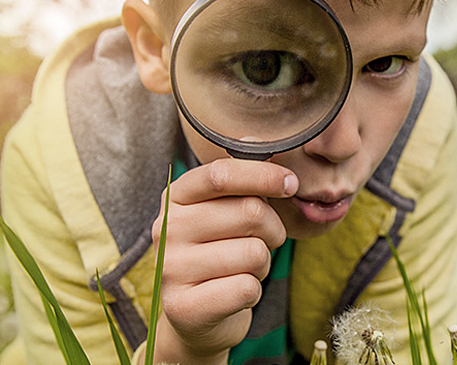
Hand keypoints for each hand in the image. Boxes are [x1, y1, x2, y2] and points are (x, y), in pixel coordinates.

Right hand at [150, 159, 295, 364]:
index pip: (220, 174)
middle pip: (250, 213)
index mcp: (175, 199)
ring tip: (242, 270)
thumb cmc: (221, 254)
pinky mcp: (184, 307)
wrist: (197, 318)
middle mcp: (165, 229)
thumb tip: (257, 139)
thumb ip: (241, 179)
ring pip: (254, 253)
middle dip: (272, 230)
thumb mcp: (227, 212)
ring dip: (262, 264)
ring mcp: (170, 269)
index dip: (263, 175)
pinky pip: (247, 288)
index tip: (291, 183)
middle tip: (261, 243)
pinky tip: (234, 293)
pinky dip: (252, 291)